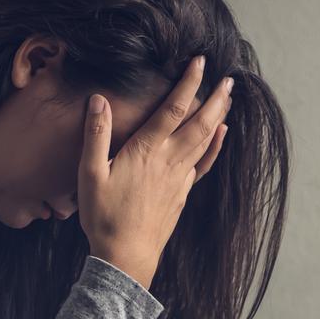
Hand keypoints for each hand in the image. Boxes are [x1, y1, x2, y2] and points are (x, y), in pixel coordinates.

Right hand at [77, 55, 232, 288]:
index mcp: (146, 151)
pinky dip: (214, 147)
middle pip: (200, 122)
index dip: (188, 83)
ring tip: (229, 98)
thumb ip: (96, 135)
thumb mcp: (90, 174)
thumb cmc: (104, 215)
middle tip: (229, 78)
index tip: (200, 62)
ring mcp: (179, 178)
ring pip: (205, 141)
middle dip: (215, 98)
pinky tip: (220, 136)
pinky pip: (203, 164)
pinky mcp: (181, 193)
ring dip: (219, 117)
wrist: (126, 255)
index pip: (173, 108)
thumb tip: (99, 100)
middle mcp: (169, 160)